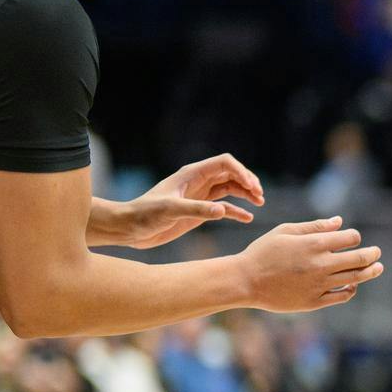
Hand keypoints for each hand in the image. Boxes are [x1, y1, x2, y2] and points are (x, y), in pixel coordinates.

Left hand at [113, 154, 264, 248]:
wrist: (131, 228)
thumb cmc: (145, 215)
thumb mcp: (170, 211)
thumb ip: (197, 209)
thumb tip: (222, 211)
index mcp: (191, 174)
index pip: (224, 164)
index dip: (241, 172)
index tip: (252, 188)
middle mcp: (198, 182)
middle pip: (231, 174)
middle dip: (248, 182)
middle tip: (259, 196)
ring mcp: (200, 196)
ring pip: (230, 188)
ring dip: (246, 193)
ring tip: (260, 203)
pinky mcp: (200, 210)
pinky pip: (225, 207)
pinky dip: (237, 211)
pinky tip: (248, 218)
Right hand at [238, 218, 383, 312]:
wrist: (245, 280)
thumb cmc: (264, 252)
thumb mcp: (286, 232)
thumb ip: (315, 226)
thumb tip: (340, 222)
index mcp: (314, 244)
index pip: (349, 238)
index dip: (355, 237)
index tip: (353, 238)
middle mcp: (320, 264)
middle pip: (358, 259)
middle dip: (372, 254)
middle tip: (377, 253)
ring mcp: (319, 284)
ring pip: (355, 278)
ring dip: (370, 272)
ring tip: (378, 268)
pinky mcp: (315, 301)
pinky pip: (342, 296)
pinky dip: (352, 290)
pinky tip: (353, 285)